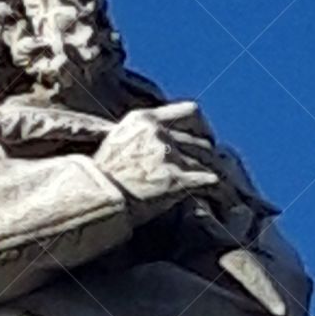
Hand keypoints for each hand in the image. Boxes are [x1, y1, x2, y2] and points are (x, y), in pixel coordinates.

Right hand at [94, 101, 230, 214]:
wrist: (91, 198)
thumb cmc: (99, 178)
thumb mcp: (116, 143)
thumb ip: (142, 137)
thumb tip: (164, 141)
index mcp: (143, 119)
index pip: (191, 112)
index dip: (204, 128)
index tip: (206, 140)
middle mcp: (157, 132)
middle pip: (202, 140)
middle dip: (210, 158)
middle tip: (213, 171)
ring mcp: (167, 154)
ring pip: (209, 160)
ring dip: (216, 176)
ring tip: (223, 191)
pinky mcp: (176, 179)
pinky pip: (212, 182)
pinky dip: (221, 193)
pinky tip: (222, 203)